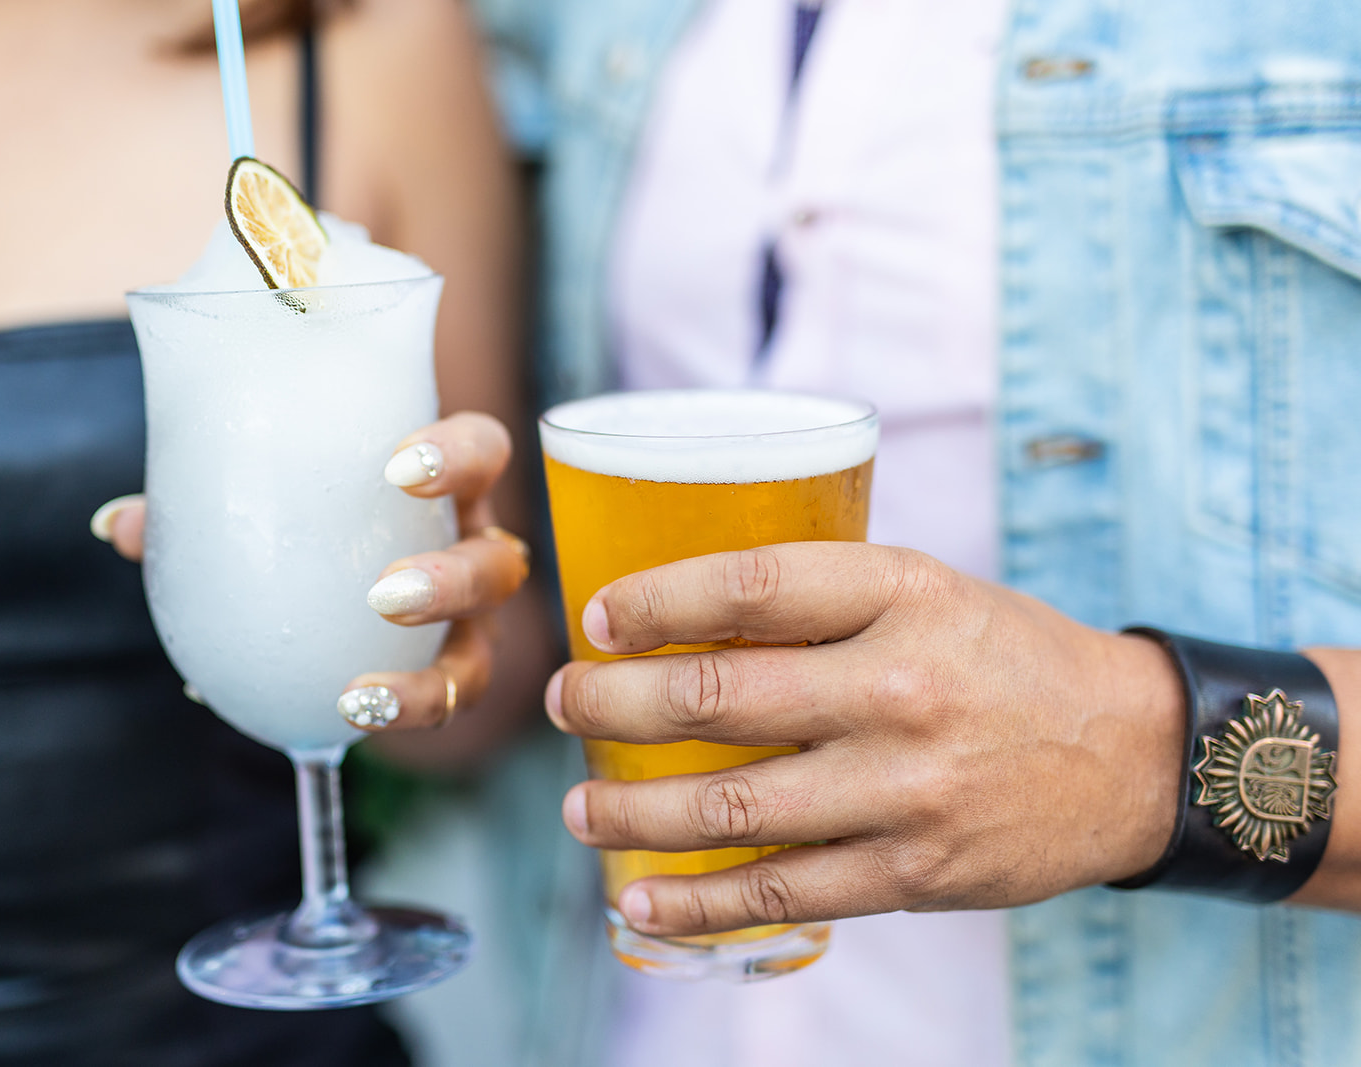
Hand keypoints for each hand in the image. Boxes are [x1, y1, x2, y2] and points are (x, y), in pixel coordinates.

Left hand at [91, 411, 529, 732]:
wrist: (336, 587)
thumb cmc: (308, 516)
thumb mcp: (268, 499)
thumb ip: (204, 504)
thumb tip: (119, 525)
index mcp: (447, 487)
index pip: (484, 451)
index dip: (458, 457)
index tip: (396, 470)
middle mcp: (474, 551)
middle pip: (500, 565)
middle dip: (452, 581)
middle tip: (383, 597)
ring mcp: (471, 625)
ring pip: (483, 656)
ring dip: (429, 681)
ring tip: (358, 696)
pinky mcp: (448, 679)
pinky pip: (436, 709)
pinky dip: (390, 716)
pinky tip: (330, 718)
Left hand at [545, 542, 1184, 936]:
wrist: (1133, 755)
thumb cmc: (1003, 658)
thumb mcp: (927, 590)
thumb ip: (821, 597)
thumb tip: (681, 612)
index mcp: (902, 595)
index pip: (752, 586)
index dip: (658, 601)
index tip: (599, 616)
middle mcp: (900, 687)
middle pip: (720, 697)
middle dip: (616, 705)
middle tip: (566, 703)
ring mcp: (906, 788)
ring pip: (734, 806)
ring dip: (635, 811)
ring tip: (580, 805)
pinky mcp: (913, 873)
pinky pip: (782, 892)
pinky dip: (698, 902)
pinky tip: (640, 900)